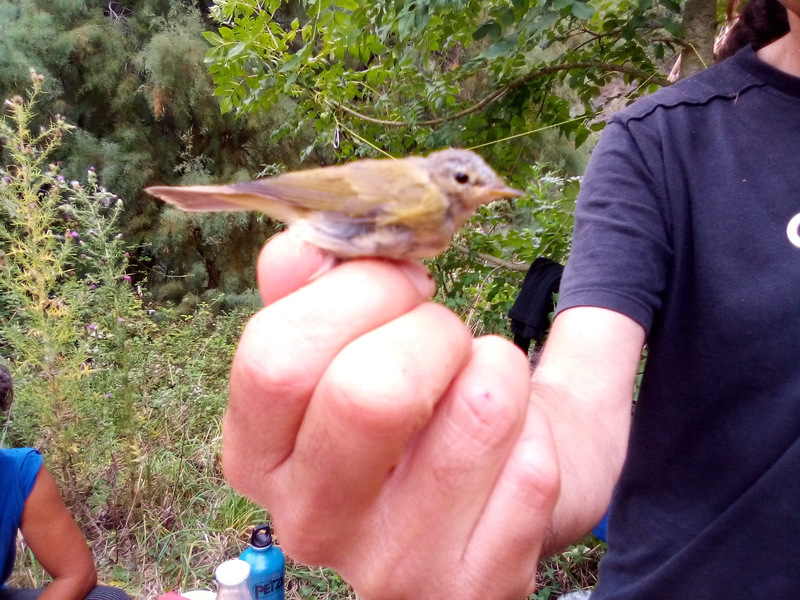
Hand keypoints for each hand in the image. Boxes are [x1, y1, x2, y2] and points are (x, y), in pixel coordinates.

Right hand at [223, 230, 559, 599]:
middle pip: (370, 392)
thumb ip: (317, 293)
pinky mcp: (476, 590)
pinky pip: (533, 469)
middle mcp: (310, 523)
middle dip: (434, 330)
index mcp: (260, 456)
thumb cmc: (419, 410)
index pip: (276, 358)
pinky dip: (540, 432)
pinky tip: (513, 451)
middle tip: (448, 338)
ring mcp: (395, 569)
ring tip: (486, 388)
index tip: (402, 283)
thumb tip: (300, 246)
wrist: (495, 492)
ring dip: (498, 370)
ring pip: (475, 414)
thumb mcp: (354, 346)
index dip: (356, 294)